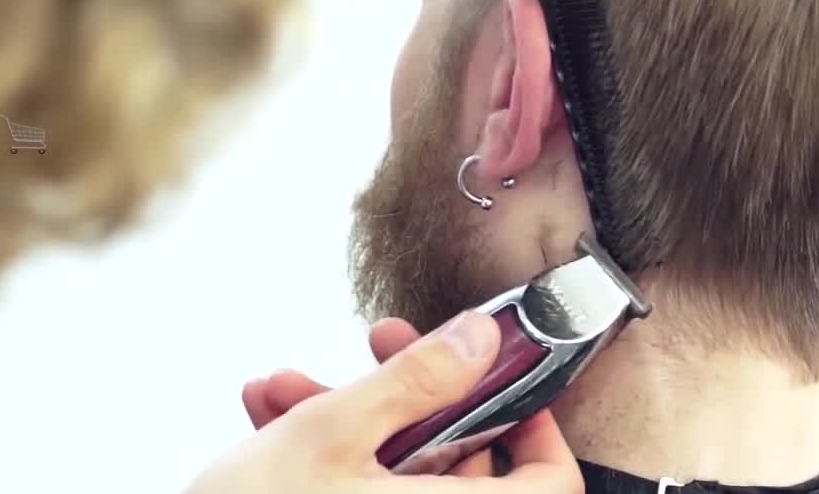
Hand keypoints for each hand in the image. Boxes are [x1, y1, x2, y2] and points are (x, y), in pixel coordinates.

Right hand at [185, 312, 581, 493]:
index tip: (502, 382)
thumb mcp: (332, 435)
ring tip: (290, 387)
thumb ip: (417, 381)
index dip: (538, 430)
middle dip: (414, 397)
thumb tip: (482, 340)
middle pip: (465, 467)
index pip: (550, 484)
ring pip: (399, 479)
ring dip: (353, 421)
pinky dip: (326, 460)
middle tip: (382, 349)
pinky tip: (268, 421)